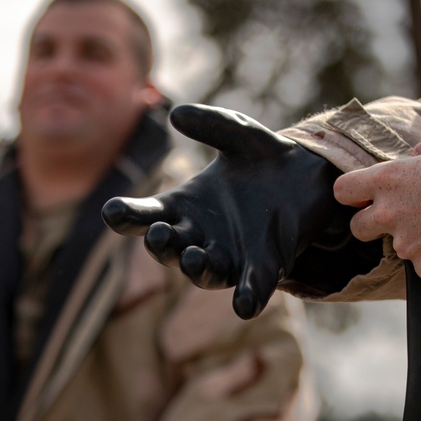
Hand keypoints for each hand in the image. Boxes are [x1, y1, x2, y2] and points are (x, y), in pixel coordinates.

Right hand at [102, 104, 350, 318]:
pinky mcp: (265, 267)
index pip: (145, 215)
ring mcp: (230, 255)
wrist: (308, 176)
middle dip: (161, 245)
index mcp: (183, 207)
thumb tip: (177, 114)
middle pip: (169, 249)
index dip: (127, 216)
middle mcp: (199, 236)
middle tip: (158, 233)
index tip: (112, 212)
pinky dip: (247, 298)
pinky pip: (252, 289)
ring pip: (204, 273)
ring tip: (193, 258)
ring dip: (195, 269)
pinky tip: (244, 306)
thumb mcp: (240, 134)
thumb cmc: (263, 158)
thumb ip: (212, 124)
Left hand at [334, 149, 420, 279]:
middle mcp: (389, 212)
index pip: (343, 191)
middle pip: (358, 227)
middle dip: (373, 226)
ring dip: (417, 242)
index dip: (354, 197)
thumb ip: (419, 162)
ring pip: (399, 248)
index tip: (365, 200)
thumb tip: (417, 153)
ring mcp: (406, 244)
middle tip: (405, 220)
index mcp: (388, 179)